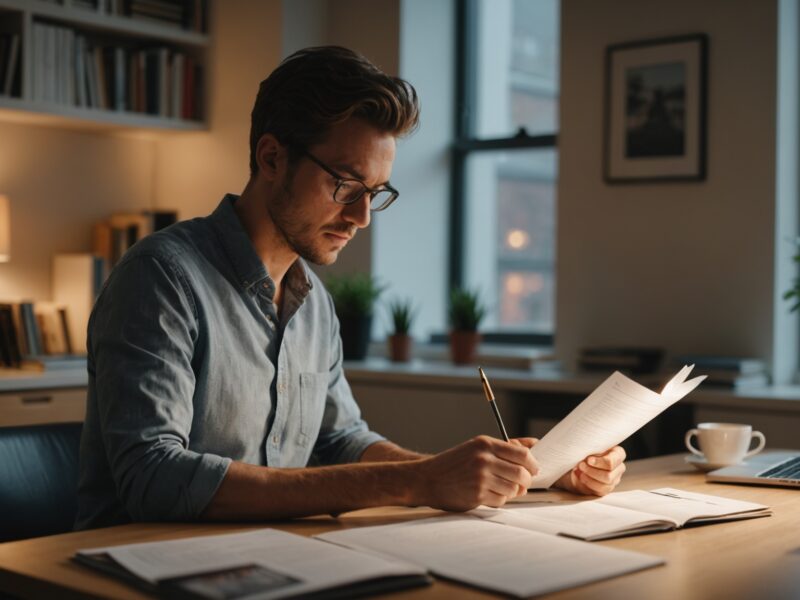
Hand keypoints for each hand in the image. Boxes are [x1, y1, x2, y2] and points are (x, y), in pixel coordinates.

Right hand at [415, 435, 538, 510]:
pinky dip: (500, 499)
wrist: (427, 478)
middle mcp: (483, 459)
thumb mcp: (476, 448)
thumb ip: (504, 447)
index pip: (522, 454)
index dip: (532, 464)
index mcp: (485, 444)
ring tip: (502, 487)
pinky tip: (489, 493)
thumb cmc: (454, 463)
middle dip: (526, 481)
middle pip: (521, 473)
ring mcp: (480, 478)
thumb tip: (534, 445)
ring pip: (513, 489)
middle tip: (523, 483)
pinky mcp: (477, 495)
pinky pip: (501, 500)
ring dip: (513, 491)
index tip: (533, 469)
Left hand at [554, 446, 626, 495]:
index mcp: (618, 453)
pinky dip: (587, 482)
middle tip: (581, 464)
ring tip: (579, 469)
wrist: (579, 463)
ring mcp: (614, 479)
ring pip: (605, 483)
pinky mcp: (607, 488)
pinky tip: (580, 475)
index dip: (600, 461)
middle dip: (592, 470)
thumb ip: (592, 447)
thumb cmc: (587, 451)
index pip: (614, 460)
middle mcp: (619, 467)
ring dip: (589, 476)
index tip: (588, 459)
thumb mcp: (590, 446)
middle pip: (609, 474)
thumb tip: (586, 452)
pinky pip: (600, 490)